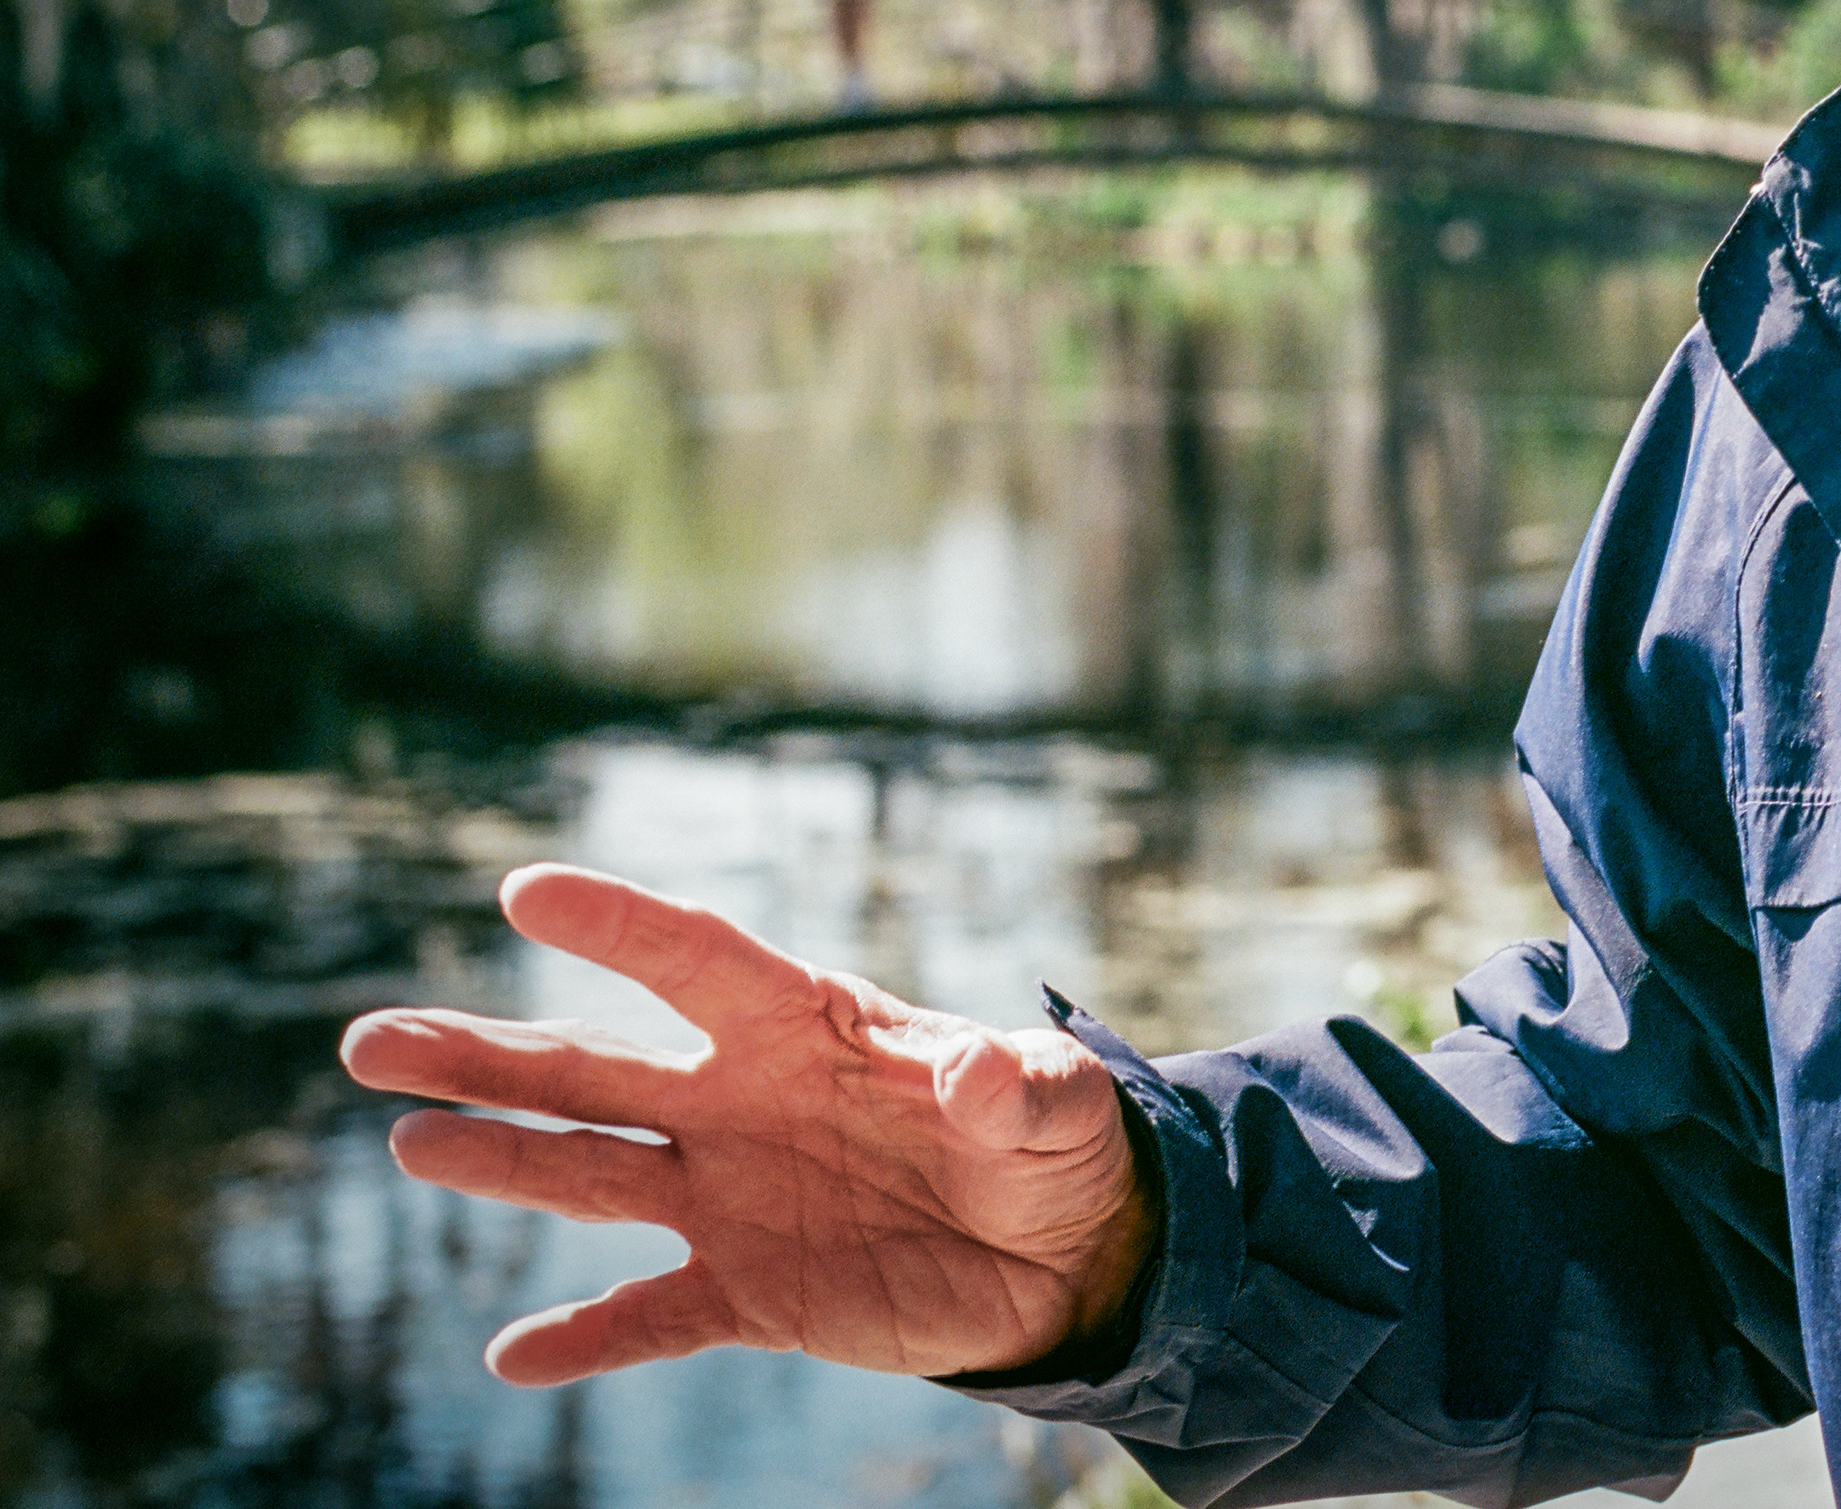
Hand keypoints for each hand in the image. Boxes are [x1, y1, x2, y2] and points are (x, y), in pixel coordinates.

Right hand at [341, 862, 1159, 1386]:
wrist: (1063, 1256)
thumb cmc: (1055, 1146)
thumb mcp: (1062, 1106)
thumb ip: (1017, 1084)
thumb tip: (971, 1074)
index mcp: (809, 1027)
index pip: (699, 960)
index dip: (619, 925)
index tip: (526, 889)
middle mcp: (743, 1103)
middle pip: (595, 1069)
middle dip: (485, 1054)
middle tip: (371, 1042)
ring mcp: (733, 1196)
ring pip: (591, 1176)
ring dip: (500, 1162)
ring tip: (409, 1142)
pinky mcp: (748, 1292)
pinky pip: (650, 1316)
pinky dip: (587, 1339)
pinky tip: (515, 1358)